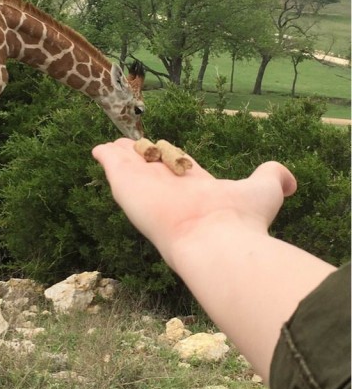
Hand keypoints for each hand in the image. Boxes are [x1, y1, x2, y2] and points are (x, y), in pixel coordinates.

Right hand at [92, 138, 296, 267]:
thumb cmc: (240, 219)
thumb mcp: (264, 190)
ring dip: (122, 156)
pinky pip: (114, 165)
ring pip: (132, 167)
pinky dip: (106, 156)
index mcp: (195, 190)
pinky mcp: (128, 184)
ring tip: (112, 145)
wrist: (214, 243)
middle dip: (143, 158)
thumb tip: (289, 178)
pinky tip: (98, 149)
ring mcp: (148, 187)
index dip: (172, 159)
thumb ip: (274, 177)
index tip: (164, 150)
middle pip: (153, 169)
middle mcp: (170, 190)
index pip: (180, 170)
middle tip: (132, 148)